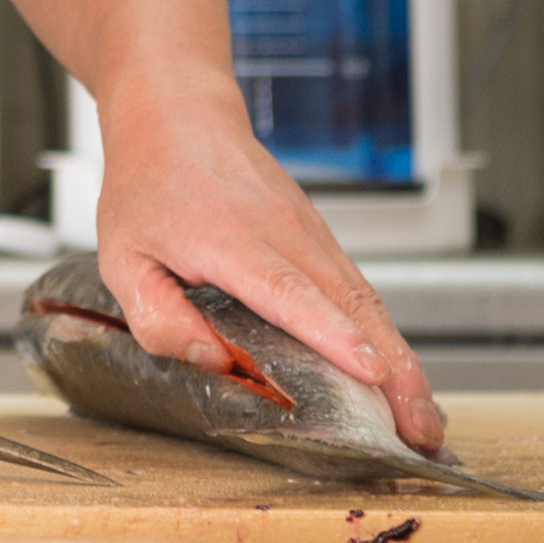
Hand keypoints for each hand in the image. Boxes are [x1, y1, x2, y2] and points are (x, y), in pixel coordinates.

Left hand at [92, 72, 443, 454]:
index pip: (289, 291)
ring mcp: (309, 231)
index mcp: (230, 240)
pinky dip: (385, 335)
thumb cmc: (149, 182)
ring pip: (366, 300)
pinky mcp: (319, 237)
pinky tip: (397, 375)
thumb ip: (158, 318)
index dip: (333, 335)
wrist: (178, 112)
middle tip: (418, 430)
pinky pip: (359, 290)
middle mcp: (283, 232)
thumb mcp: (122, 257)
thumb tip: (213, 361)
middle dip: (393, 372)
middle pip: (351, 304)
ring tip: (421, 420)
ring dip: (402, 360)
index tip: (371, 372)